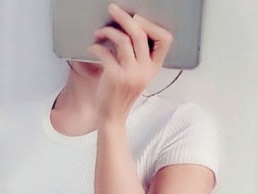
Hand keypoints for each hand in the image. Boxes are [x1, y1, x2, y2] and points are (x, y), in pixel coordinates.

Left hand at [87, 4, 172, 125]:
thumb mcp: (137, 75)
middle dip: (125, 18)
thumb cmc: (121, 95)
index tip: (137, 18)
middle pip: (140, 33)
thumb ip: (138, 57)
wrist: (112, 117)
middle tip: (113, 9)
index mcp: (153, 68)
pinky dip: (96, 46)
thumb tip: (128, 30)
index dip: (152, 24)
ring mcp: (130, 74)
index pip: (165, 38)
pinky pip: (106, 53)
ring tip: (99, 32)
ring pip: (123, 40)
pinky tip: (92, 47)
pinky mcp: (115, 77)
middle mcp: (145, 70)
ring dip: (108, 31)